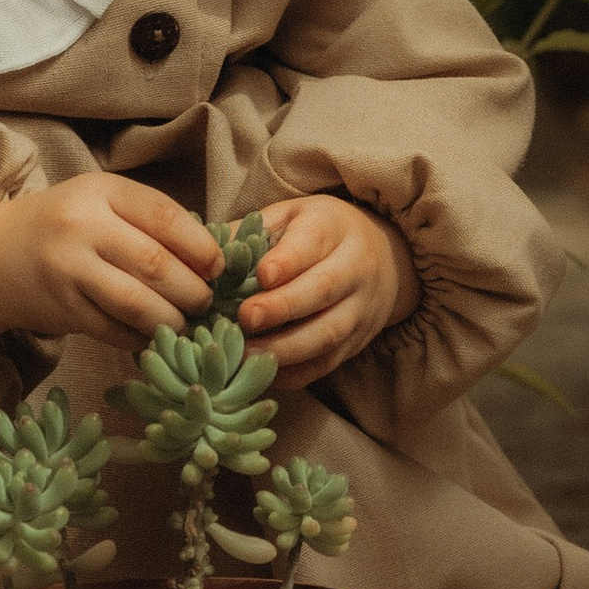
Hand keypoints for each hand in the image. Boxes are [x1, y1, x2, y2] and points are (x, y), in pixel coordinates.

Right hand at [0, 176, 221, 351]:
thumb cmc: (64, 225)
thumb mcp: (100, 202)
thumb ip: (146, 220)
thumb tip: (211, 256)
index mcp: (101, 190)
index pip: (165, 216)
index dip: (201, 246)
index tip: (218, 267)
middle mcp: (82, 225)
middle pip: (156, 264)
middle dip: (193, 290)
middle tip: (206, 302)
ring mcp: (68, 268)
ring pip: (137, 303)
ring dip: (172, 319)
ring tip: (186, 323)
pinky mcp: (61, 308)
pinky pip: (114, 329)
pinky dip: (141, 338)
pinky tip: (154, 337)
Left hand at [237, 197, 417, 390]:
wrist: (383, 259)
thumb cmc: (318, 233)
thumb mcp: (289, 216)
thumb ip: (251, 231)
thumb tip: (206, 251)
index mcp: (332, 227)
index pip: (313, 242)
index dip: (288, 260)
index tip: (261, 275)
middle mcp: (354, 267)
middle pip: (323, 289)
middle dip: (283, 307)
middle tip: (244, 317)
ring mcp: (360, 309)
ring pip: (328, 333)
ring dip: (285, 348)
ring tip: (245, 353)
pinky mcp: (356, 344)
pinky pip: (327, 364)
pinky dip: (295, 373)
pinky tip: (263, 372)